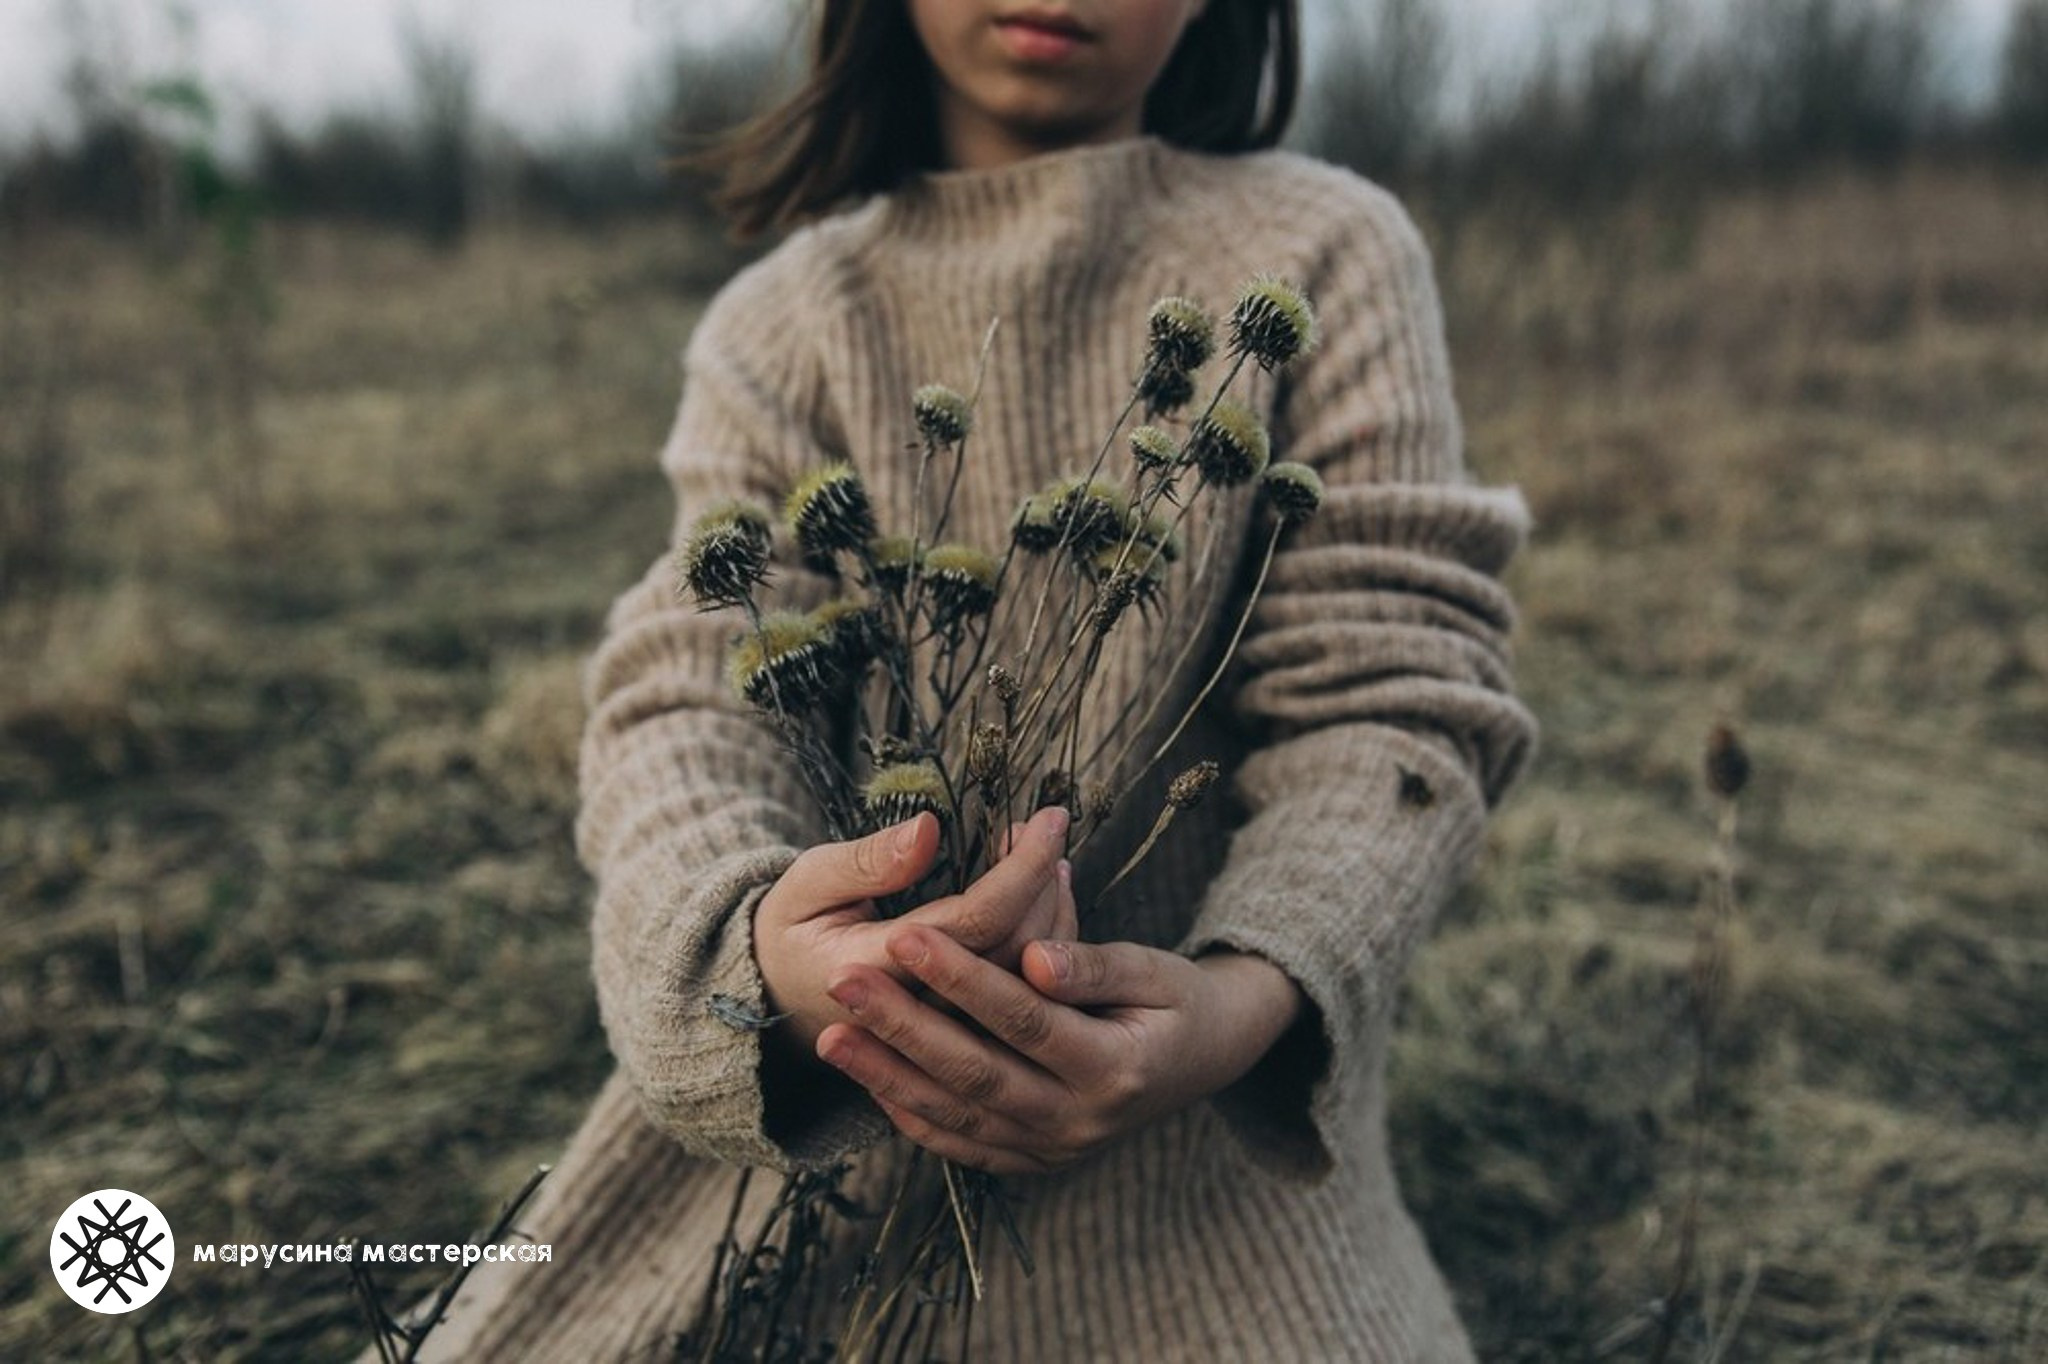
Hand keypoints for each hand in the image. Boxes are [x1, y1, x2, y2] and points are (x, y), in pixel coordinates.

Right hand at [753, 805, 1077, 1058]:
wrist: (780, 995)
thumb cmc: (795, 928)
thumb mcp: (809, 883)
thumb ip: (867, 862)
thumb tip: (929, 828)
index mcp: (877, 972)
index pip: (977, 921)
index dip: (1022, 869)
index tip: (1049, 819)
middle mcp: (920, 1012)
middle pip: (1015, 952)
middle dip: (1043, 884)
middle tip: (1049, 828)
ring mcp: (944, 1030)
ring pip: (1028, 978)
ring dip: (1052, 908)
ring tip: (1050, 854)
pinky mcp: (960, 1031)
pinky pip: (1020, 991)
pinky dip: (1046, 938)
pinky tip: (1045, 893)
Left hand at [815, 929, 1303, 1174]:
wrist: (1205, 1058)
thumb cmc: (1176, 998)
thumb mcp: (1154, 970)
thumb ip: (1093, 967)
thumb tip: (1033, 959)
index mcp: (1116, 1069)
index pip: (1023, 1020)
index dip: (964, 978)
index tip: (908, 934)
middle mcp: (1080, 1123)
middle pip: (975, 1074)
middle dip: (903, 1027)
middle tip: (845, 982)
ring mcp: (1054, 1151)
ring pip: (958, 1117)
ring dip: (888, 1077)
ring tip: (829, 1036)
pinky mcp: (1032, 1161)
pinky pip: (962, 1145)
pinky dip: (912, 1117)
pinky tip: (869, 1080)